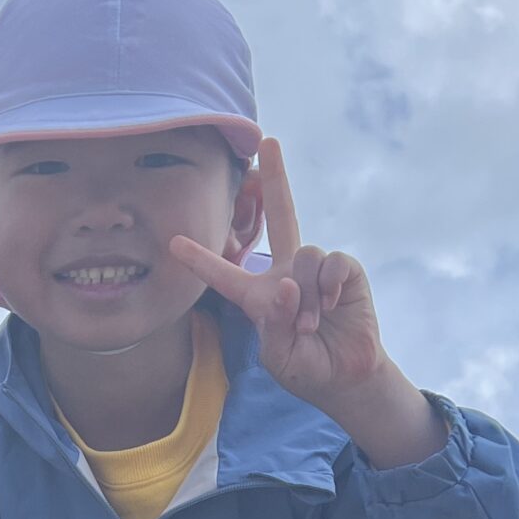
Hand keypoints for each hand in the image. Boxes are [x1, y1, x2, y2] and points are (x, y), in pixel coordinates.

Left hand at [169, 138, 443, 466]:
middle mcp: (286, 273)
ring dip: (307, 294)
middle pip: (279, 215)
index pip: (225, 275)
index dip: (201, 261)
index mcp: (258, 296)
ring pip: (305, 255)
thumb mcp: (279, 354)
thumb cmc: (305, 367)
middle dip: (276, 178)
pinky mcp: (345, 272)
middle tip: (269, 141)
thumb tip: (287, 284)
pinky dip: (330, 284)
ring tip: (311, 324)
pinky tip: (333, 305)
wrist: (345, 377)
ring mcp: (316, 270)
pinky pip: (333, 261)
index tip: (173, 244)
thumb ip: (274, 322)